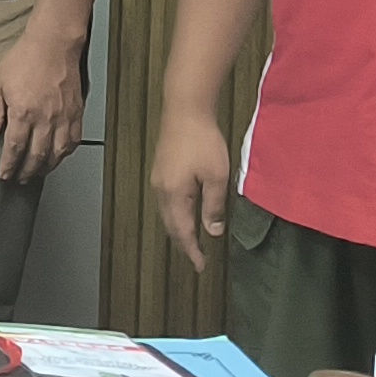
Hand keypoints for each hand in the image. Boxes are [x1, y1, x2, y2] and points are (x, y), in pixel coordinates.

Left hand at [0, 29, 86, 185]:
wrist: (53, 45)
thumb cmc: (25, 60)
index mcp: (23, 113)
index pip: (14, 148)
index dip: (8, 165)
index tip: (4, 174)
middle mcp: (45, 119)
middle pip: (36, 157)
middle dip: (26, 172)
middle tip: (19, 179)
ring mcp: (63, 118)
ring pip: (56, 154)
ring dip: (46, 168)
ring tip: (36, 173)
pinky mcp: (76, 114)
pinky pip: (73, 141)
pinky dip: (65, 154)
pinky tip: (58, 157)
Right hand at [151, 105, 232, 269]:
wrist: (185, 110)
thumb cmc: (202, 140)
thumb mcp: (216, 177)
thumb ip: (213, 206)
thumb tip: (212, 230)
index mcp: (174, 195)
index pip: (182, 232)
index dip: (192, 251)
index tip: (200, 266)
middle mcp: (162, 190)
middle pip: (171, 225)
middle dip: (183, 243)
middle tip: (196, 257)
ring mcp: (159, 179)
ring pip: (168, 213)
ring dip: (179, 229)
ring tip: (192, 240)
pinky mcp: (162, 170)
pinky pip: (168, 201)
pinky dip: (177, 214)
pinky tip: (187, 212)